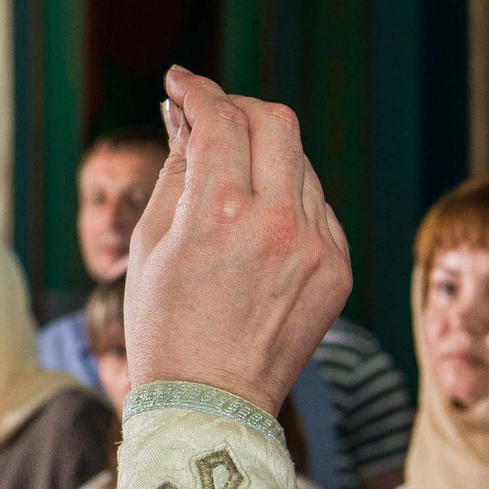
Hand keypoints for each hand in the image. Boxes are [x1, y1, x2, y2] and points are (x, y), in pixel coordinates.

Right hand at [125, 69, 351, 417]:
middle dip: (239, 109)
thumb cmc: (164, 326)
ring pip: (300, 162)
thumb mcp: (150, 244)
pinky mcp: (338, 268)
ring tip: (230, 184)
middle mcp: (278, 221)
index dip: (198, 91)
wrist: (210, 404)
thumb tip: (184, 115)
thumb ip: (175, 169)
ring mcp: (317, 245)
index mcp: (221, 212)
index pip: (220, 118)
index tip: (181, 83)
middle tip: (211, 119)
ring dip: (265, 156)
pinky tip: (260, 228)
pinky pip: (318, 207)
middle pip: (275, 122)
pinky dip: (289, 200)